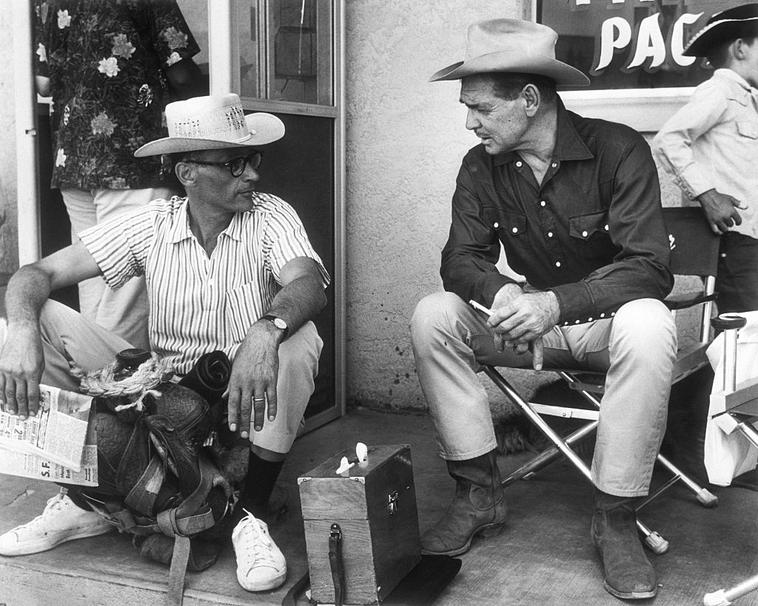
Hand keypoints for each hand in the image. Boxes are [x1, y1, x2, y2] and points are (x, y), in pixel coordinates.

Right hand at [0, 323, 43, 417]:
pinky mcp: (0, 368)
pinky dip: (0, 395)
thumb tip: (33, 393)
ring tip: (12, 413)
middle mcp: (20, 373)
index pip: (32, 394)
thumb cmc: (34, 349)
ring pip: (7, 392)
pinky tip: (2, 402)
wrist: (23, 334)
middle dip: (21, 408)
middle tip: (22, 418)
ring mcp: (8, 371)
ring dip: (10, 404)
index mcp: (33, 373)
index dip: (32, 405)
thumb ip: (36, 379)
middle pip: (19, 395)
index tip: (32, 413)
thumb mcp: (40, 365)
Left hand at [225, 320, 282, 440]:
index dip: (233, 417)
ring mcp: (260, 382)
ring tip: (259, 429)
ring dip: (259, 419)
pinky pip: (272, 398)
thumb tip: (225, 396)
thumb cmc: (247, 353)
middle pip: (245, 407)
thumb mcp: (234, 367)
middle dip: (244, 423)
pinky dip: (272, 409)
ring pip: (259, 405)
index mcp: (236, 380)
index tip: (232, 428)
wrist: (261, 340)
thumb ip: (230, 384)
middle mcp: (247, 383)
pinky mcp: (271, 380)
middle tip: (244, 434)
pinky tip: (272, 417)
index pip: (233, 403)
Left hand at [488, 291, 558, 369]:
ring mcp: (531, 324)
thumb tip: (494, 316)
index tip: (490, 323)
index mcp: (520, 303)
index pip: (501, 314)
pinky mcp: (537, 332)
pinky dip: (515, 341)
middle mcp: (525, 314)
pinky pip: (522, 340)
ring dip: (505, 337)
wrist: (554, 305)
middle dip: (497, 330)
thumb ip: (509, 308)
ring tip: (503, 335)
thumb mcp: (521, 299)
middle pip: (505, 326)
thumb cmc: (535, 301)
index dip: (492, 320)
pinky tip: (513, 338)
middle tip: (495, 330)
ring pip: (512, 335)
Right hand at [697, 189, 744, 234]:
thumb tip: (746, 207)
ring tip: (724, 226)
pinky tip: (720, 232)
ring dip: (725, 228)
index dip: (739, 222)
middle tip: (728, 222)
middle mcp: (725, 216)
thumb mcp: (731, 199)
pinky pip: (716, 230)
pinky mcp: (711, 221)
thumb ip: (739, 203)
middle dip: (730, 223)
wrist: (708, 197)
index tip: (737, 223)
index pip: (738, 220)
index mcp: (731, 211)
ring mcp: (718, 219)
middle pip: (731, 224)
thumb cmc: (719, 197)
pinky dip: (718, 232)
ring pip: (725, 229)